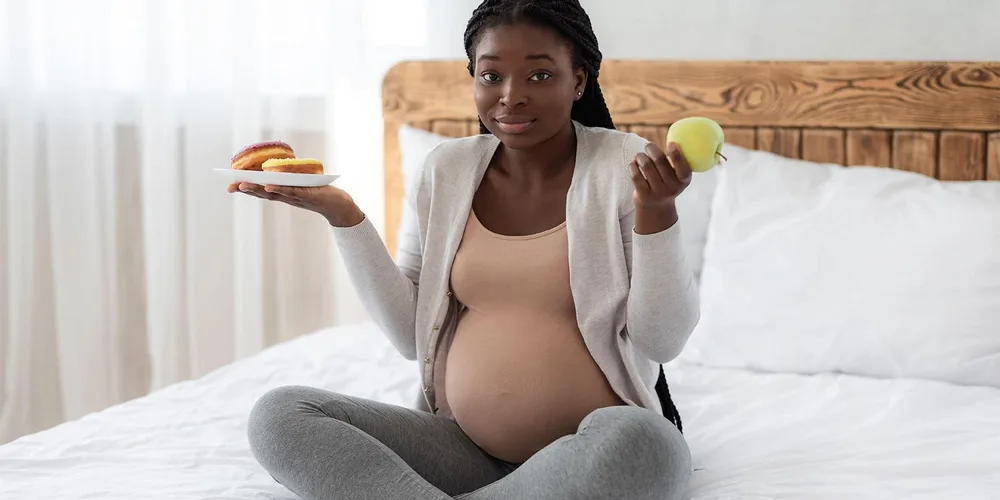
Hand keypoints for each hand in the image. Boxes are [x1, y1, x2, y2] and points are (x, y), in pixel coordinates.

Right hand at [227, 182, 364, 226]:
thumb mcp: (300, 183)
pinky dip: (279, 189)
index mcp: (283, 193)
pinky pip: (290, 191)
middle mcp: (286, 196)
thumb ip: (289, 177)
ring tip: (243, 185)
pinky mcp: (306, 195)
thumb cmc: (319, 191)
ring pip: (273, 193)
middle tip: (230, 186)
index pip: (260, 190)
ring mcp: (295, 197)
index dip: (245, 188)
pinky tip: (269, 185)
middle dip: (245, 189)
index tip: (229, 185)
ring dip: (257, 189)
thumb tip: (275, 165)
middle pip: (262, 193)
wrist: (338, 203)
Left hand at [629, 141, 691, 209]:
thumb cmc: (667, 182)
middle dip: (652, 149)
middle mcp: (672, 188)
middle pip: (660, 162)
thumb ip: (675, 161)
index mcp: (684, 180)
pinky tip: (633, 163)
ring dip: (641, 157)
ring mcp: (658, 193)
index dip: (677, 155)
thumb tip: (672, 140)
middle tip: (648, 146)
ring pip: (646, 166)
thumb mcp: (676, 175)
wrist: (656, 207)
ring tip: (640, 156)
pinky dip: (633, 166)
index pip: (682, 167)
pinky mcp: (644, 196)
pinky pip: (636, 176)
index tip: (671, 143)